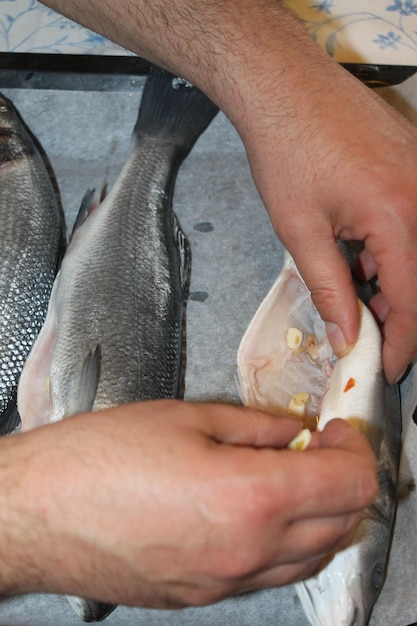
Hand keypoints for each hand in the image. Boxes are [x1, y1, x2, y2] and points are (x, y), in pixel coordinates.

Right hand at [0, 400, 376, 607]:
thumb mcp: (187, 418)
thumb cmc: (102, 455)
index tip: (337, 430)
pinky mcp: (204, 597)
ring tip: (292, 477)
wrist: (36, 512)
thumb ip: (257, 427)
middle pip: (340, 525)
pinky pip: (271, 575)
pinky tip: (257, 510)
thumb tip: (297, 433)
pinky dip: (286, 543)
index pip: (349, 484)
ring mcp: (227, 584)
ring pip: (312, 557)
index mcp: (250, 499)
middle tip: (319, 448)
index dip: (355, 450)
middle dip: (344, 481)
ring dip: (320, 516)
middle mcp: (248, 554)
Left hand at [225, 30, 416, 383]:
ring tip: (354, 292)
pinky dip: (391, 249)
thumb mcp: (302, 231)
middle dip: (397, 315)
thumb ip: (330, 289)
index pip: (412, 301)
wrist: (285, 86)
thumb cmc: (286, 153)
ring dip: (392, 281)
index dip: (400, 343)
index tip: (384, 369)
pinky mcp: (415, 165)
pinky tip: (360, 255)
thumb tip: (346, 336)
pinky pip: (413, 223)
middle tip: (365, 336)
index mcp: (401, 217)